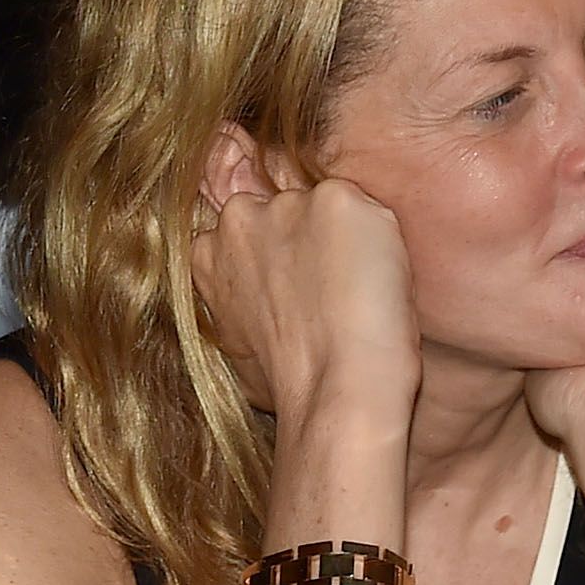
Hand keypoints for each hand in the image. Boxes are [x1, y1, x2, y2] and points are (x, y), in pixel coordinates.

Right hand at [190, 157, 420, 433]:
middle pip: (280, 209)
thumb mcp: (234, 345)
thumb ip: (236, 306)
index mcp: (207, 253)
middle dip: (302, 238)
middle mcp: (239, 218)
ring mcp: (288, 204)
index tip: (296, 285)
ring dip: (340, 236)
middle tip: (329, 285)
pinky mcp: (337, 199)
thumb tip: (254, 311)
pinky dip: (377, 237)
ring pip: (323, 207)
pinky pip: (364, 210)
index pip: (245, 234)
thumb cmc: (288, 383)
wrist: (338, 385)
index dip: (276, 258)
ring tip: (357, 288)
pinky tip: (377, 279)